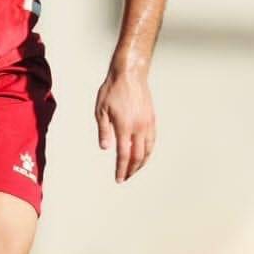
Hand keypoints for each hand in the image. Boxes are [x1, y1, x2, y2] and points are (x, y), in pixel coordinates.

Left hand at [94, 64, 155, 183]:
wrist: (130, 74)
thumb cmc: (113, 90)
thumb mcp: (101, 110)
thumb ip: (104, 131)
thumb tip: (105, 148)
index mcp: (124, 126)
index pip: (124, 155)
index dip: (121, 169)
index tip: (119, 179)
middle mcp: (138, 127)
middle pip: (138, 156)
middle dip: (132, 170)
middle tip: (126, 177)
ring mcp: (147, 123)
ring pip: (148, 150)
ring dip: (141, 162)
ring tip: (135, 169)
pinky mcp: (152, 118)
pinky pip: (152, 140)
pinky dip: (148, 151)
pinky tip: (143, 153)